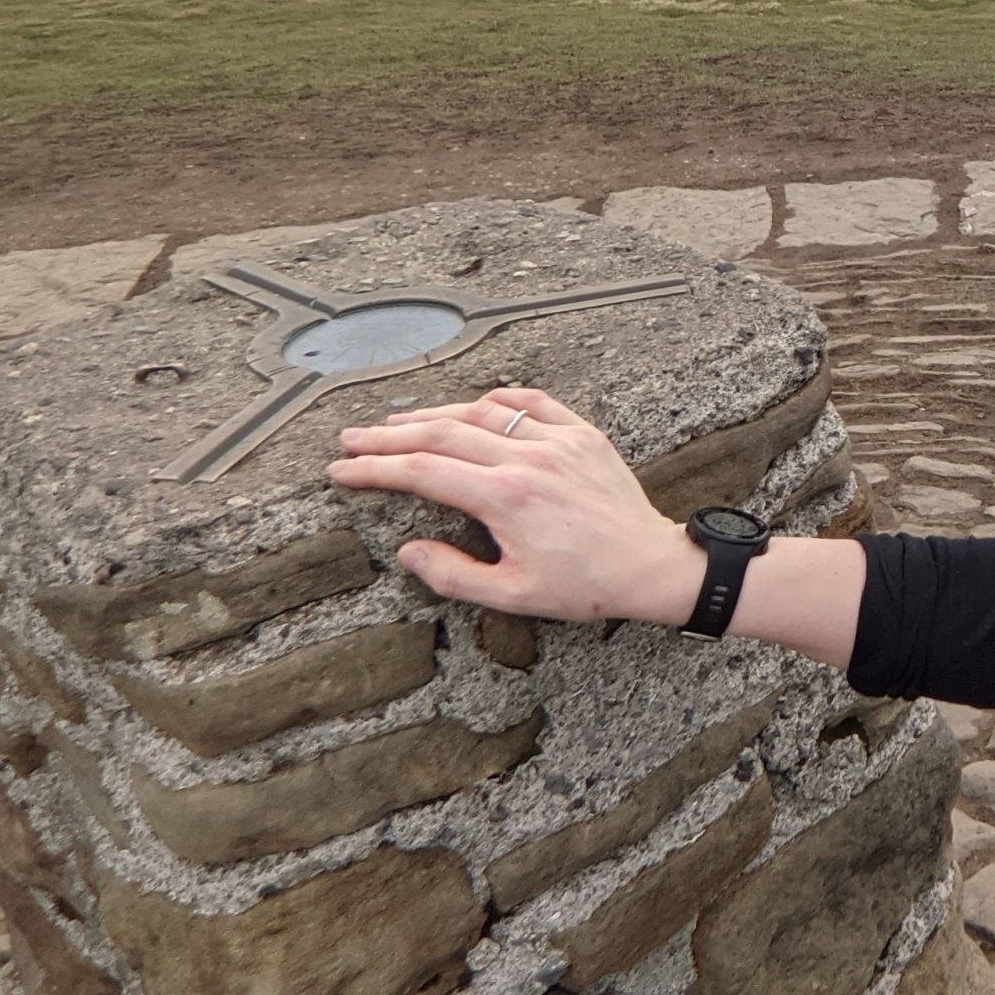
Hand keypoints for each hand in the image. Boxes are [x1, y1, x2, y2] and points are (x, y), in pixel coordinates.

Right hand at [325, 385, 698, 623]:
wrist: (651, 565)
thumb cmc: (585, 586)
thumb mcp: (512, 595)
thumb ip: (453, 575)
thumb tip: (408, 550)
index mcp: (505, 497)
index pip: (423, 472)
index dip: (376, 469)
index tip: (343, 469)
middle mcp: (528, 458)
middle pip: (442, 435)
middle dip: (389, 437)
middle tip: (352, 438)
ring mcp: (558, 440)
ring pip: (482, 413)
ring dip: (435, 414)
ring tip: (398, 423)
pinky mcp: (584, 434)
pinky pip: (534, 403)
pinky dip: (499, 400)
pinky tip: (476, 404)